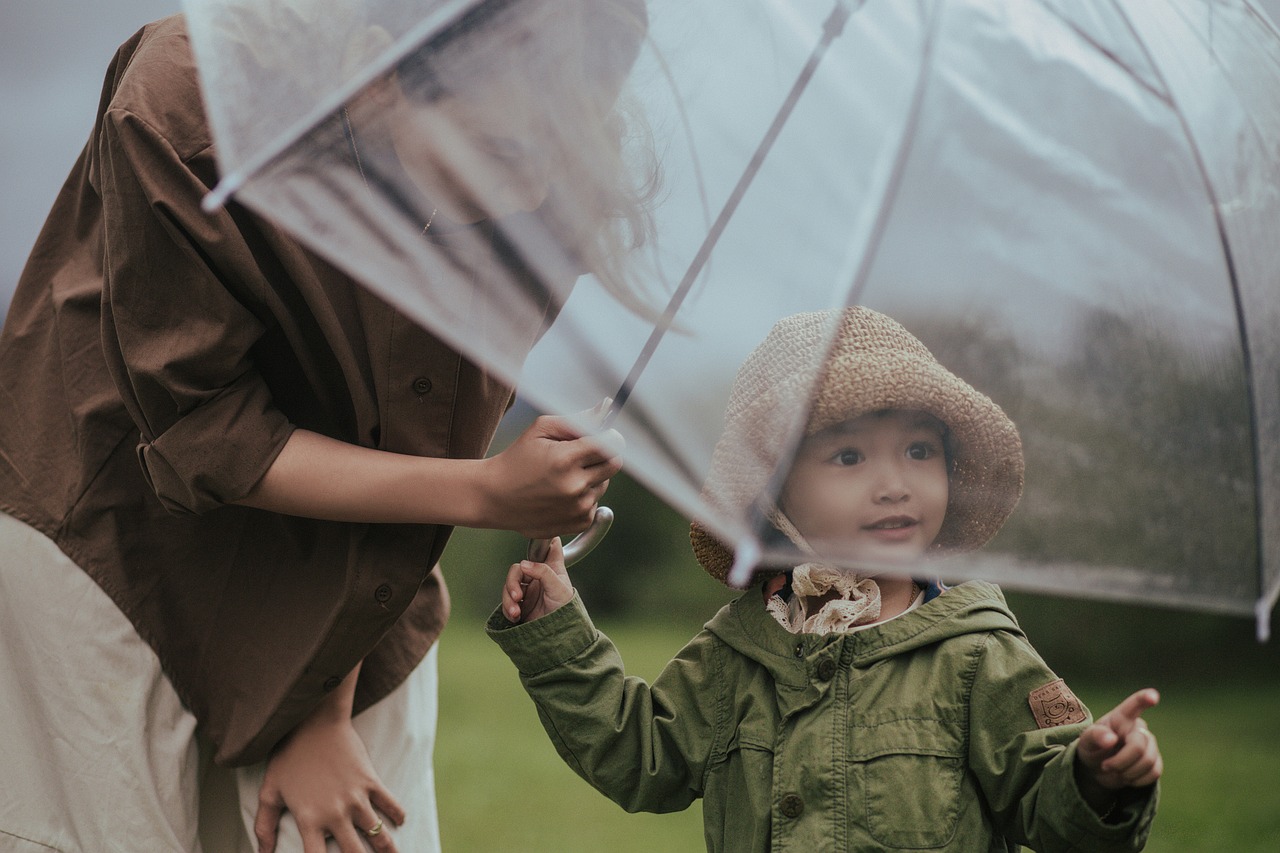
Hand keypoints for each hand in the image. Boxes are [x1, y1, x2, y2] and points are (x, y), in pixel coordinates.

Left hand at [254, 715, 404, 852]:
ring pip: (378, 833)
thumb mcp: (270, 792)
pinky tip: (399, 822)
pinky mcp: (370, 781)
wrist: (314, 721)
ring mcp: (356, 797)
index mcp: (309, 819)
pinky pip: (390, 804)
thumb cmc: (288, 755)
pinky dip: (397, 815)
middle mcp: (335, 813)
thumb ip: (264, 827)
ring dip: (388, 849)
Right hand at [480, 413, 623, 538]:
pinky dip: (584, 497)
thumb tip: (606, 408)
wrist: (495, 498)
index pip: (611, 444)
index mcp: (565, 459)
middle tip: (583, 454)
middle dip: (604, 455)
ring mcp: (577, 507)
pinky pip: (595, 503)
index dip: (610, 436)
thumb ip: (576, 419)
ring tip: (564, 476)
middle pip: (614, 464)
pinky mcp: (578, 522)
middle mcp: (575, 486)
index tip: (602, 435)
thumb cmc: (517, 459)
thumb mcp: (540, 430)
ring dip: (591, 477)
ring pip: (604, 484)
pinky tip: (561, 494)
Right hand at [503, 536, 573, 622]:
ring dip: (508, 599)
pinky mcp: (520, 605)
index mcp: (551, 569)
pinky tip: (515, 617)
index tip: (544, 539)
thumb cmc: (567, 610)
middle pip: (517, 570)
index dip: (545, 542)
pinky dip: (508, 610)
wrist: (560, 635)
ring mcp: (528, 591)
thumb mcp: (558, 587)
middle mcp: (538, 577)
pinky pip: (507, 602)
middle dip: (512, 583)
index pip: (549, 548)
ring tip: (516, 612)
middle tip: (517, 596)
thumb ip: (542, 572)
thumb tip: (523, 564)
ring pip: (509, 586)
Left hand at [1075, 688, 1161, 808]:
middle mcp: (1138, 728)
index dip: (1144, 699)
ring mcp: (1150, 744)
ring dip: (1128, 772)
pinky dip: (1137, 780)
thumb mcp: (1086, 741)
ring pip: (1148, 761)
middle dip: (1121, 761)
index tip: (1153, 696)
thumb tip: (1112, 739)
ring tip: (1114, 771)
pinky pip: (1154, 773)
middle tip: (1105, 766)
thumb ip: (1096, 737)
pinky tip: (1126, 776)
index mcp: (1121, 718)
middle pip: (1139, 746)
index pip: (1134, 705)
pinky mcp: (1156, 761)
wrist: (1098, 769)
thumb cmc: (1092, 748)